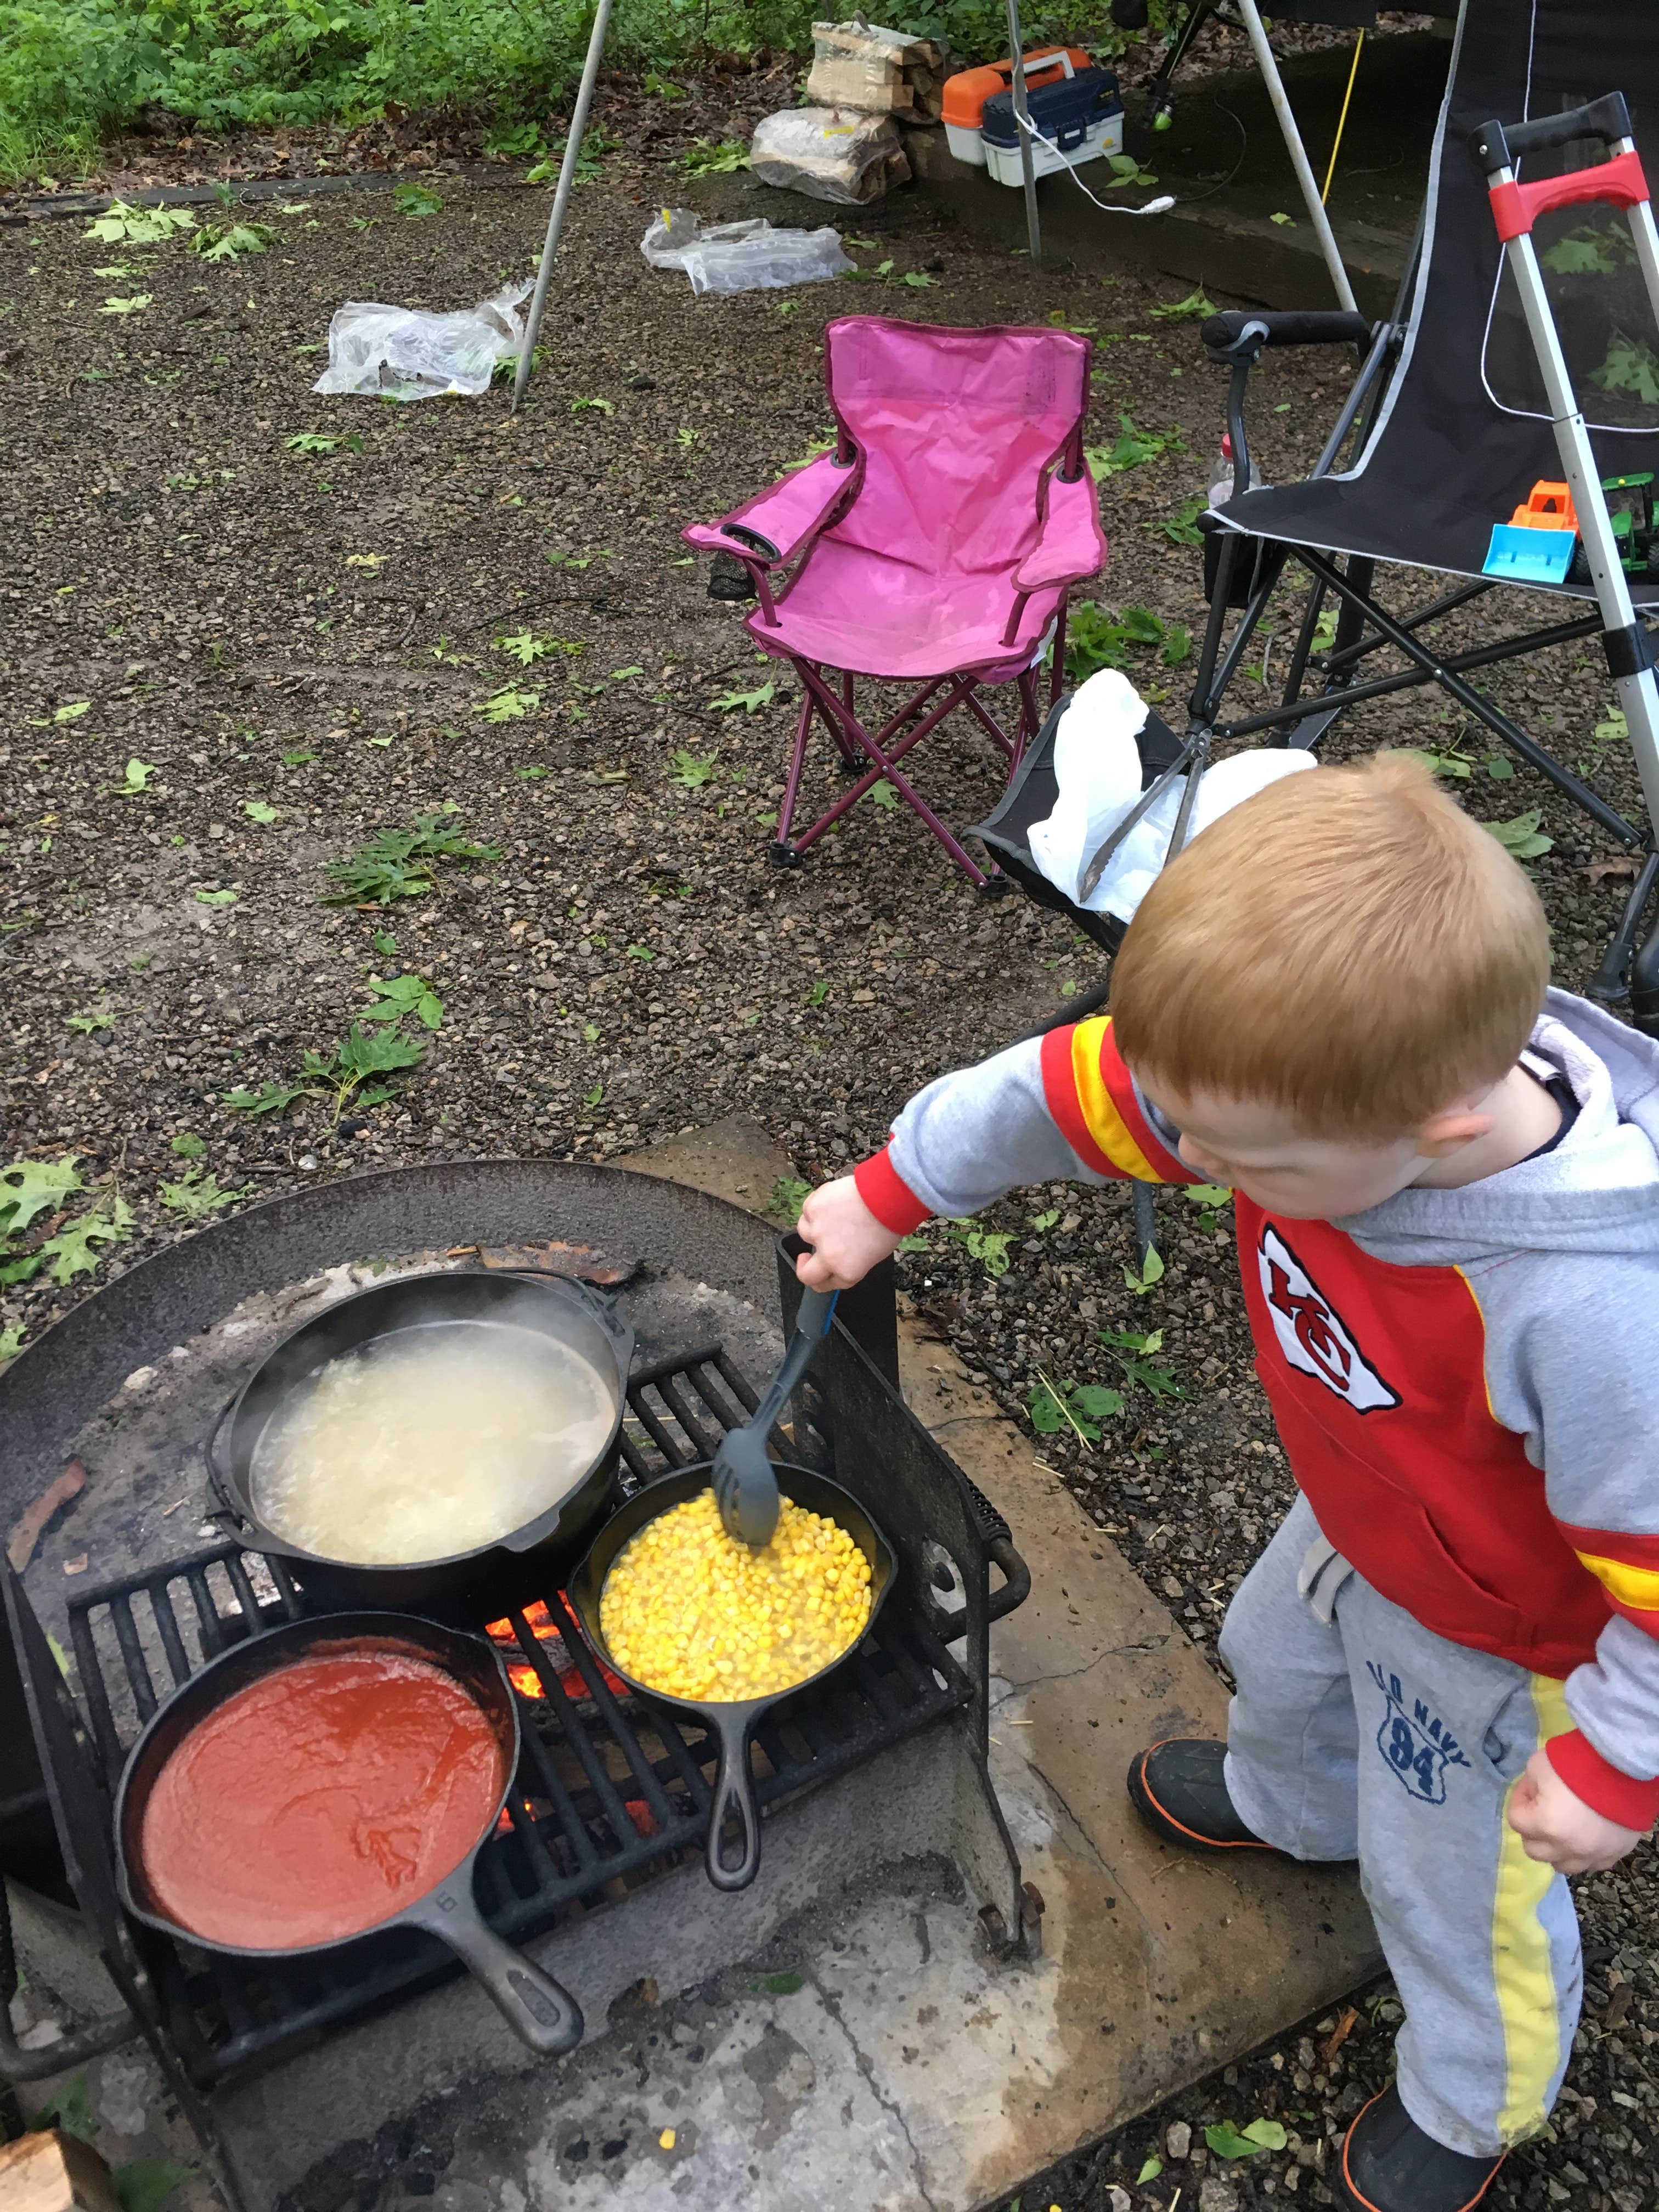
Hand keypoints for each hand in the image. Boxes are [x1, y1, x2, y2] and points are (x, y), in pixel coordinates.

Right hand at [795, 1176, 906, 1290]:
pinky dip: (817, 1208)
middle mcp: (829, 1255)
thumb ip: (853, 1260)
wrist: (886, 1194)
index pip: (827, 1284)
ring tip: (834, 1215)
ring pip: (805, 1233)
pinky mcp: (812, 1209)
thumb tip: (842, 1256)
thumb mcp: (875, 1253)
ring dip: (815, 1228)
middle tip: (805, 1259)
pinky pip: (807, 1211)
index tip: (821, 1272)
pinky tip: (833, 1201)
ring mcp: (817, 1232)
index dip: (824, 1278)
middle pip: (806, 1273)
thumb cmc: (889, 1221)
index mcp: (848, 1271)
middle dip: (804, 1267)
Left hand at [1507, 1747, 1642, 1874]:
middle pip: (1535, 1850)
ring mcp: (1592, 1855)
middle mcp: (1567, 1848)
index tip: (1530, 1789)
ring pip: (1562, 1865)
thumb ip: (1528, 1785)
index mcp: (1545, 1825)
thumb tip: (1531, 1797)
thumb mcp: (1538, 1764)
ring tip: (1563, 1828)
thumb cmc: (1577, 1764)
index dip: (1519, 1801)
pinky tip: (1586, 1835)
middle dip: (1533, 1831)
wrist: (1623, 1769)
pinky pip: (1590, 1864)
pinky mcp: (1613, 1856)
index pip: (1516, 1821)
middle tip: (1542, 1810)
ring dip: (1556, 1849)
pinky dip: (1583, 1854)